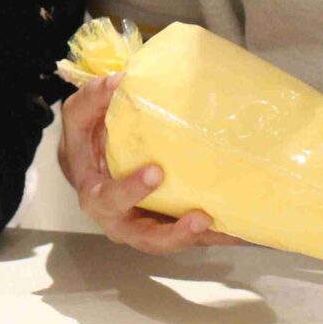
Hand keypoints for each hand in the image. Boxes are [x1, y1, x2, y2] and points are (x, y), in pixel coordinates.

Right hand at [58, 74, 242, 253]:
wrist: (92, 167)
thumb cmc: (88, 143)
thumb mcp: (80, 118)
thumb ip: (92, 99)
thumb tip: (119, 80)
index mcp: (96, 195)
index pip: (108, 198)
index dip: (130, 191)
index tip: (156, 173)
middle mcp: (121, 220)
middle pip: (145, 239)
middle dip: (173, 233)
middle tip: (201, 216)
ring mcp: (146, 227)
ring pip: (173, 243)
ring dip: (202, 238)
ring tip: (228, 227)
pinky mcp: (167, 226)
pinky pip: (193, 237)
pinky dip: (217, 235)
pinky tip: (242, 229)